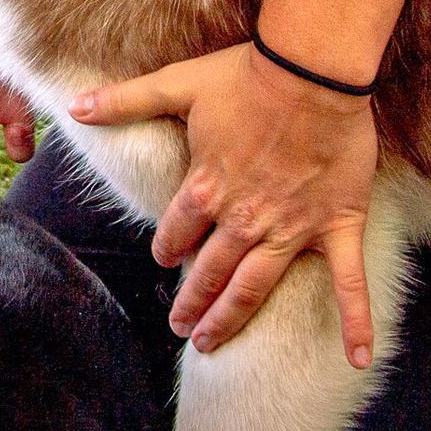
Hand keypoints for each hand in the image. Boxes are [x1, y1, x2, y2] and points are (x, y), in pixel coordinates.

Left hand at [72, 44, 378, 365]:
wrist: (312, 72)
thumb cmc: (244, 76)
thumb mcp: (176, 84)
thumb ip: (124, 101)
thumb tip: (74, 107)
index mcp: (206, 188)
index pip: (176, 232)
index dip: (167, 248)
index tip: (163, 260)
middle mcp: (245, 219)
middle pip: (209, 271)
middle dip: (191, 301)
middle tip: (180, 327)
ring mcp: (291, 228)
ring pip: (255, 287)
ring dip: (232, 317)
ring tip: (211, 343)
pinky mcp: (336, 227)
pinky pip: (349, 283)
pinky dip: (356, 322)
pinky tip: (356, 358)